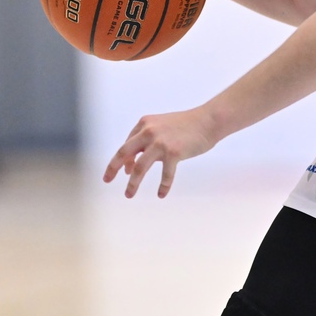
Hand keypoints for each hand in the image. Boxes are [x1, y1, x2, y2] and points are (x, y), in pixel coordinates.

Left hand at [103, 107, 218, 197]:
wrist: (208, 121)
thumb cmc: (187, 125)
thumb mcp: (162, 127)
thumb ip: (147, 141)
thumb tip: (131, 164)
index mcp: (144, 124)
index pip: (127, 145)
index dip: (121, 160)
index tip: (121, 172)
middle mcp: (149, 132)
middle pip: (123, 153)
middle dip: (112, 169)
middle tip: (107, 180)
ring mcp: (160, 142)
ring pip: (139, 167)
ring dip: (132, 183)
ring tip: (129, 194)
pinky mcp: (173, 153)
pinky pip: (165, 174)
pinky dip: (163, 186)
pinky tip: (161, 194)